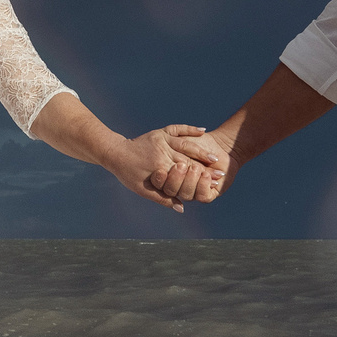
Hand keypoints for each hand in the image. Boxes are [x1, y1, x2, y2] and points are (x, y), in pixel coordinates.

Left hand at [103, 126, 224, 212]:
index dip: (201, 179)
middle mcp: (162, 153)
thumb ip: (164, 199)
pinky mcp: (160, 132)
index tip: (215, 183)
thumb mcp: (144, 190)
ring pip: (186, 144)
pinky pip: (177, 128)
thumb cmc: (128, 174)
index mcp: (160, 167)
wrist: (115, 153)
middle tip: (221, 171)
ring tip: (215, 156)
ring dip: (201, 150)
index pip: (185, 173)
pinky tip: (202, 130)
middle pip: (189, 159)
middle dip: (206, 166)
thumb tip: (182, 208)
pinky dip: (189, 128)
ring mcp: (162, 140)